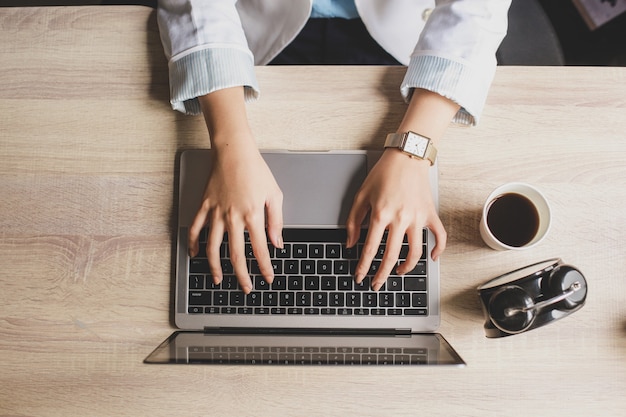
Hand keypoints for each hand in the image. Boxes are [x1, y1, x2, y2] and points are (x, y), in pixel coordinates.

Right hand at [188, 138, 283, 293]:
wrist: (234, 151)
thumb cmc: (256, 170)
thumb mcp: (275, 194)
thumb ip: (276, 221)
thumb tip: (277, 242)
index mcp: (253, 215)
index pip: (260, 249)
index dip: (264, 267)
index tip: (268, 278)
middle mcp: (233, 217)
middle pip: (236, 254)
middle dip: (241, 275)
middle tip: (245, 288)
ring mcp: (216, 212)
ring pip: (213, 247)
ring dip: (215, 266)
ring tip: (217, 279)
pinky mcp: (204, 206)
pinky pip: (195, 228)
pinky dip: (193, 243)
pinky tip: (195, 254)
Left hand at [346, 148, 445, 290]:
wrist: (406, 157)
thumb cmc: (383, 174)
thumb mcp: (361, 195)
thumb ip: (354, 221)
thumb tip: (350, 243)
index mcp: (381, 215)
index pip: (370, 249)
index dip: (363, 266)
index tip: (360, 276)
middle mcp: (400, 219)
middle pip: (391, 256)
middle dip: (382, 274)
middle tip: (376, 284)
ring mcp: (417, 218)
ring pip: (415, 252)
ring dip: (406, 267)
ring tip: (398, 272)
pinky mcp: (430, 214)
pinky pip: (439, 236)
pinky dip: (438, 249)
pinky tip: (432, 258)